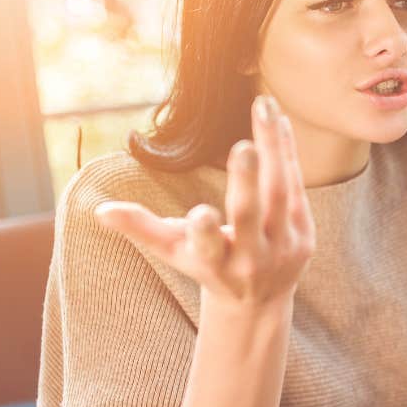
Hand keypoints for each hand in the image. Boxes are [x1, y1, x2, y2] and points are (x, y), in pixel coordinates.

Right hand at [94, 94, 314, 305]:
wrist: (260, 301)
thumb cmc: (208, 267)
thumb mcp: (174, 251)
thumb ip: (142, 229)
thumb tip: (101, 210)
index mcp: (214, 264)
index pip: (209, 249)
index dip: (205, 233)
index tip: (200, 214)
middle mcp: (252, 259)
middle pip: (249, 217)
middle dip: (246, 184)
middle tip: (244, 147)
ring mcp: (283, 247)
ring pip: (279, 194)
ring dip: (273, 149)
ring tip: (263, 106)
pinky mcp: (306, 235)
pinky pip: (296, 186)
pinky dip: (287, 152)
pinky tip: (278, 119)